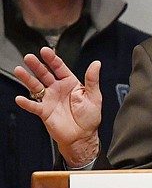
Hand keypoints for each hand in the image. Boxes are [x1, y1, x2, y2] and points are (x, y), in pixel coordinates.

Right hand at [14, 47, 102, 166]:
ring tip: (19, 70)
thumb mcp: (94, 96)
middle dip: (36, 65)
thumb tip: (96, 64)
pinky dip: (26, 103)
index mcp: (70, 83)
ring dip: (27, 79)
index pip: (59, 68)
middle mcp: (57, 89)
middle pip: (44, 74)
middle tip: (29, 57)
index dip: (52, 59)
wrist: (83, 136)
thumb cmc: (90, 117)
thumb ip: (92, 80)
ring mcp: (49, 99)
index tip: (45, 51)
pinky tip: (20, 98)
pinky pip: (33, 106)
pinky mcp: (44, 112)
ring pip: (35, 86)